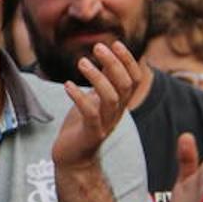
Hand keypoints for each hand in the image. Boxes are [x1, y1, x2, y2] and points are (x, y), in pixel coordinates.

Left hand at [52, 41, 140, 170]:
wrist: (73, 158)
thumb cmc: (82, 126)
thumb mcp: (95, 99)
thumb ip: (103, 82)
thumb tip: (107, 56)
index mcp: (120, 103)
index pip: (135, 79)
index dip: (128, 61)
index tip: (115, 43)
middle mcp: (117, 113)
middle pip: (125, 85)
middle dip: (114, 63)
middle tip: (97, 47)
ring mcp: (106, 124)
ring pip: (110, 98)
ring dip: (97, 77)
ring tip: (81, 62)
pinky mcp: (91, 134)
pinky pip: (90, 114)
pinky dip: (79, 98)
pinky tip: (67, 85)